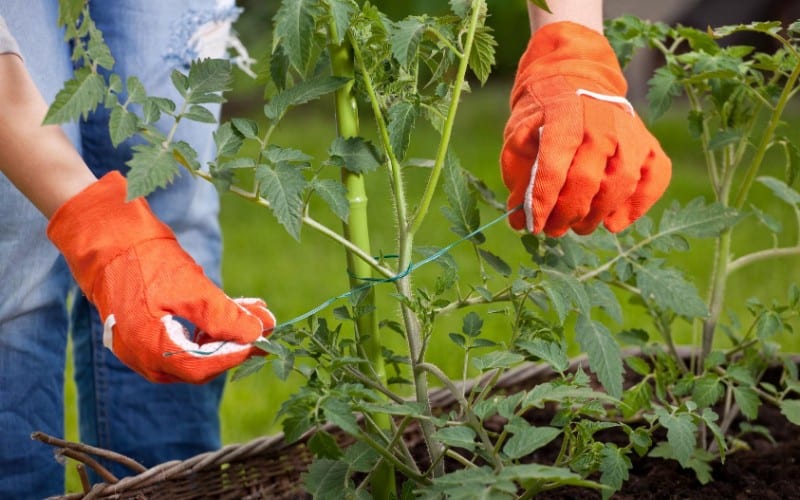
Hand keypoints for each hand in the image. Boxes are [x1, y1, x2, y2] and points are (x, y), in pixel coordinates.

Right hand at [47, 172, 274, 383]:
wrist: (108, 240)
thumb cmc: (146, 262)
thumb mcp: (191, 288)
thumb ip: (224, 315)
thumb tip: (259, 333)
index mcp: (150, 350)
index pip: (203, 368)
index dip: (236, 354)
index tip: (263, 338)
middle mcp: (144, 358)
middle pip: (201, 364)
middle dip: (236, 342)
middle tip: (266, 322)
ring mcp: (143, 348)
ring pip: (196, 351)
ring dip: (227, 332)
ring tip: (256, 309)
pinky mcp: (147, 334)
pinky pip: (184, 340)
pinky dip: (210, 326)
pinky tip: (233, 307)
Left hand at [501, 21, 670, 235]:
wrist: (574, 80)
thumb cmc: (543, 117)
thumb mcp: (519, 138)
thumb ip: (519, 178)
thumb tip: (517, 221)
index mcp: (563, 117)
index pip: (553, 168)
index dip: (542, 203)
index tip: (533, 225)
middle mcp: (601, 122)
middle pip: (587, 181)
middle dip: (567, 214)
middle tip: (554, 230)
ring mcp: (630, 131)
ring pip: (622, 183)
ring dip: (598, 214)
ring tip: (579, 226)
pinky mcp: (649, 142)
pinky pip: (656, 177)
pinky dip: (638, 205)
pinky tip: (614, 222)